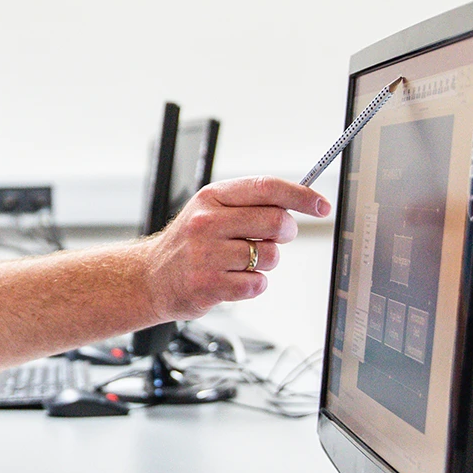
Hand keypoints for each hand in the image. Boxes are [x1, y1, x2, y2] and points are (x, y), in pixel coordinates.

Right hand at [142, 176, 330, 319]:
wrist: (150, 278)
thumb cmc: (188, 243)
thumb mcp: (209, 210)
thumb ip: (247, 203)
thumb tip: (296, 203)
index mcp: (211, 197)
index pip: (266, 188)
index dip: (301, 196)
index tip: (321, 205)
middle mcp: (207, 222)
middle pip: (276, 222)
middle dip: (286, 233)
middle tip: (276, 239)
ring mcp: (207, 254)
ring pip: (271, 256)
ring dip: (267, 262)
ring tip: (242, 262)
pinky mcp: (209, 284)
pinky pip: (257, 284)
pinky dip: (253, 284)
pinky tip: (232, 280)